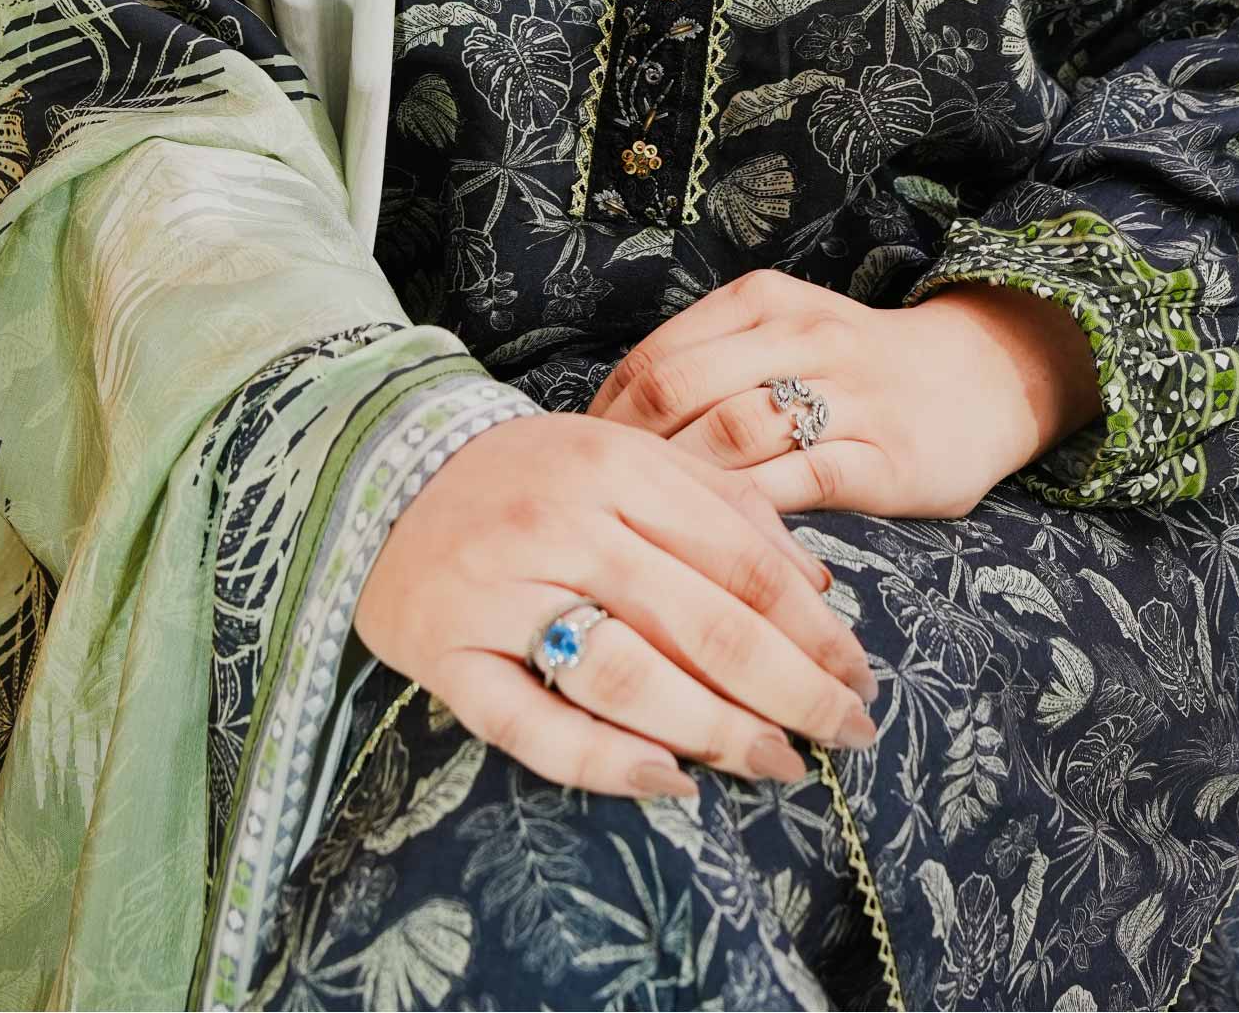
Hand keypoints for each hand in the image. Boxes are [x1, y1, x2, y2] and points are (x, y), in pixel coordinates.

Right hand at [351, 407, 882, 803]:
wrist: (378, 472)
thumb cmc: (526, 475)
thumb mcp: (624, 457)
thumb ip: (722, 505)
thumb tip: (818, 586)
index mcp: (616, 466)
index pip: (740, 557)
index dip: (811, 627)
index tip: (860, 677)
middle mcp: (563, 524)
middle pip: (701, 623)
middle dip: (790, 690)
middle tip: (846, 735)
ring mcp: (502, 593)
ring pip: (628, 675)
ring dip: (715, 729)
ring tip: (777, 764)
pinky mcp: (449, 657)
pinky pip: (532, 724)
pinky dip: (604, 760)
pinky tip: (669, 781)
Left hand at [584, 266, 1104, 519]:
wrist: (980, 378)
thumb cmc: (855, 372)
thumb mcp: (780, 339)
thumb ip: (707, 369)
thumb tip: (601, 433)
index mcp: (762, 302)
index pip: (656, 355)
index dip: (604, 418)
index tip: (574, 469)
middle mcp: (800, 334)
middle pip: (681, 389)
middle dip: (627, 457)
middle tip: (596, 514)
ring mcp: (846, 393)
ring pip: (734, 435)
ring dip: (680, 491)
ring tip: (646, 540)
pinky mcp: (884, 454)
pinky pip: (799, 484)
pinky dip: (750, 519)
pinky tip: (723, 554)